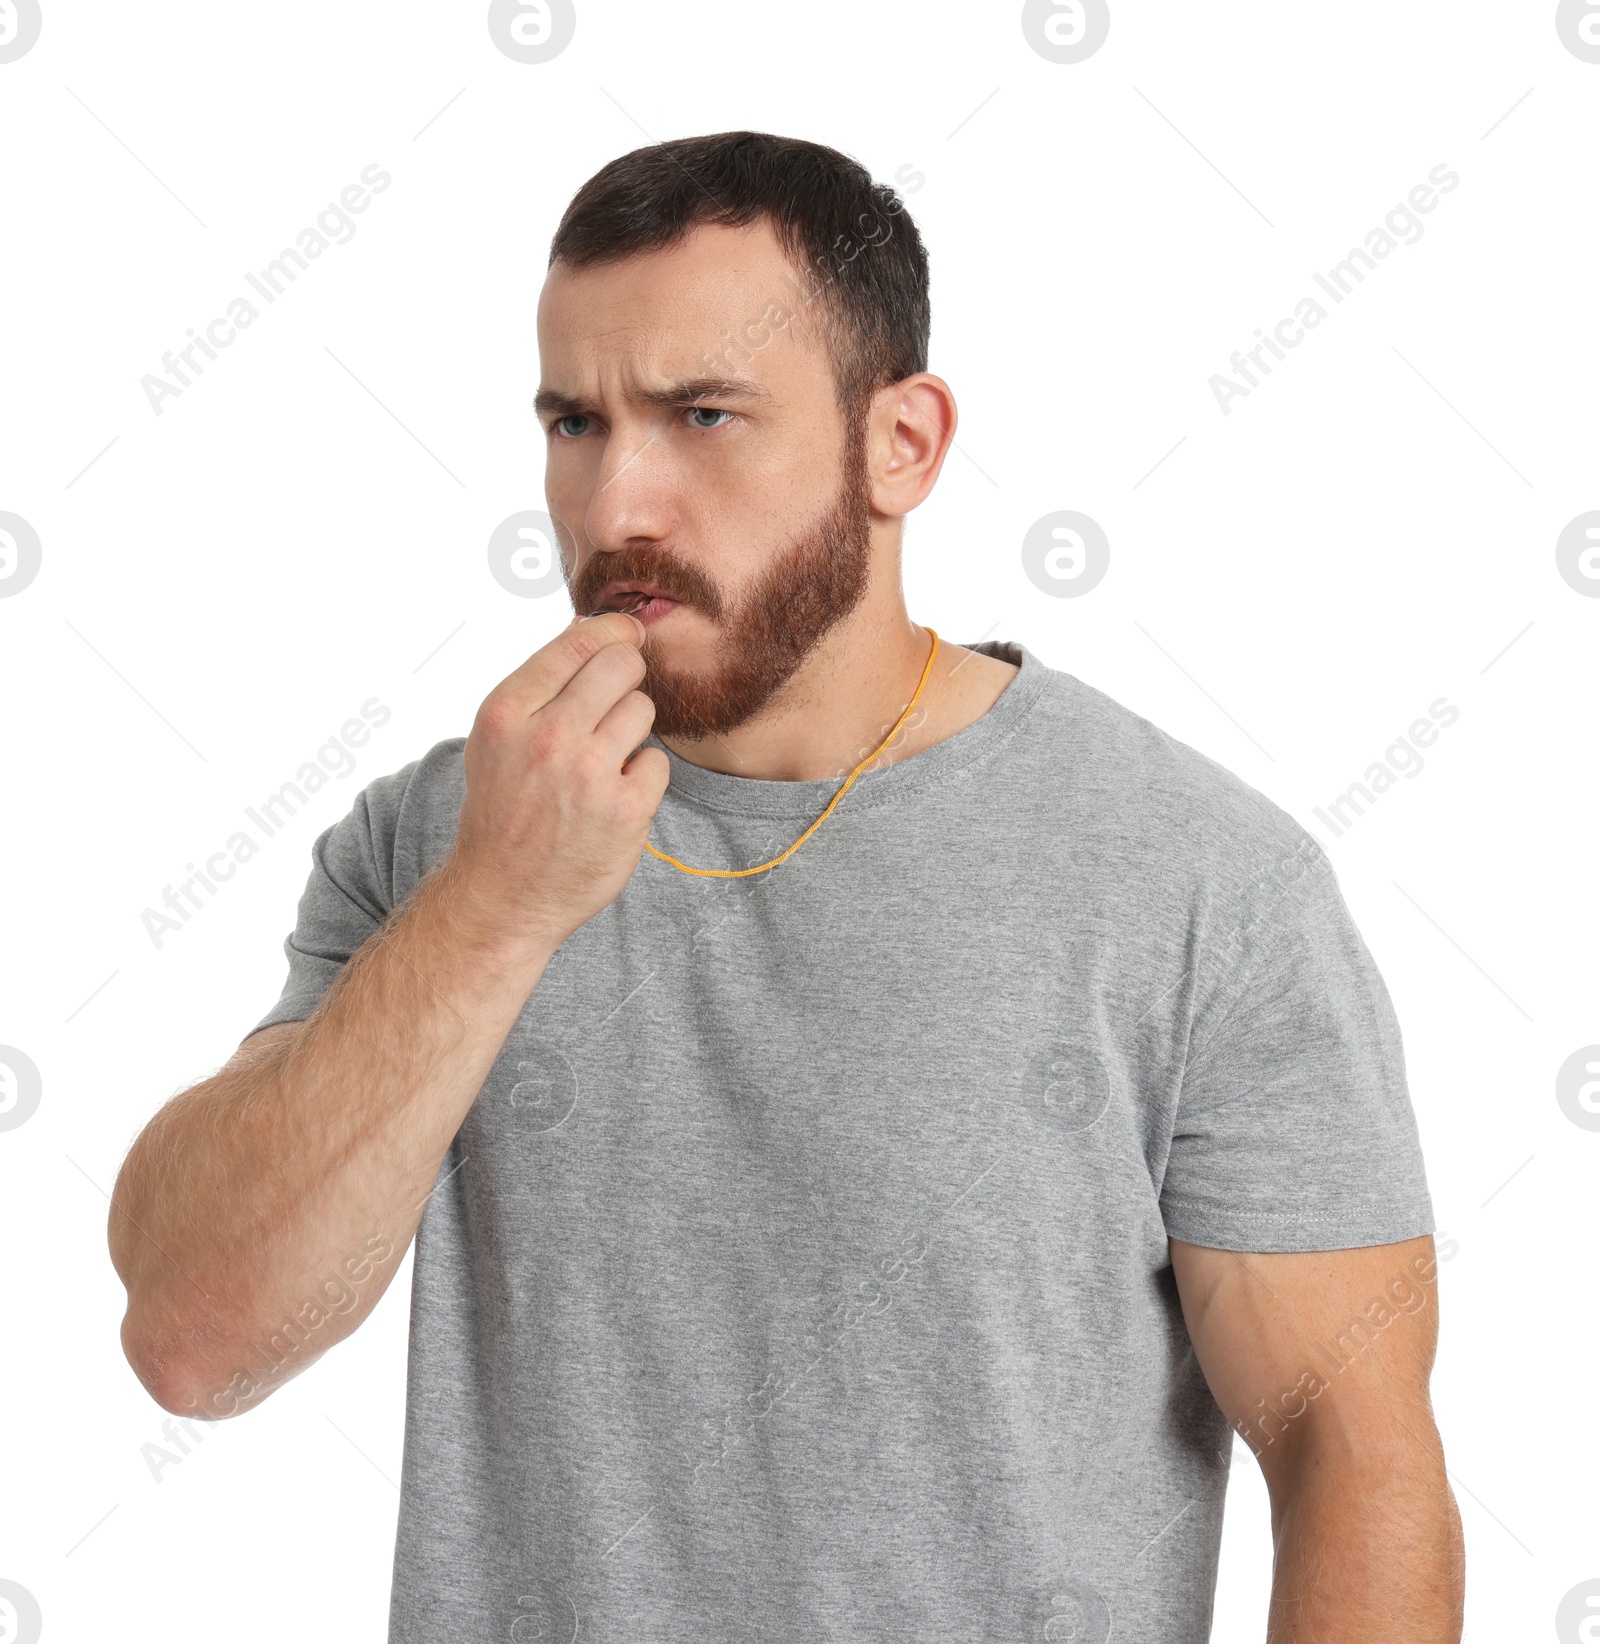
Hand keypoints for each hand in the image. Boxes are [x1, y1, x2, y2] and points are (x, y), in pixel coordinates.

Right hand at [442, 612, 669, 954]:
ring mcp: (589, 775)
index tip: (629, 634)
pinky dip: (640, 779)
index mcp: (508, 712)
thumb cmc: (503, 808)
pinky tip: (611, 799)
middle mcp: (548, 737)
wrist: (502, 895)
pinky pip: (657, 762)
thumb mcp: (497, 738)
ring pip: (643, 709)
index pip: (580, 641)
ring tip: (601, 761)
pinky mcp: (626, 810)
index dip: (615, 631)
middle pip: (622, 664)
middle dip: (627, 674)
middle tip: (616, 701)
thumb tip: (590, 627)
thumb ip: (540, 684)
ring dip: (630, 731)